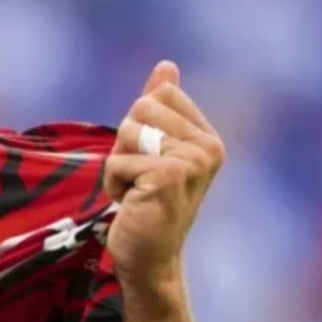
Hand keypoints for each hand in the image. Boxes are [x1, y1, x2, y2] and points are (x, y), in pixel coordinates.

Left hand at [103, 61, 225, 286]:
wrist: (149, 257)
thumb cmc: (147, 201)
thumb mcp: (153, 148)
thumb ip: (160, 107)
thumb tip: (167, 64)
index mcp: (208, 137)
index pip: (159, 95)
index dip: (139, 124)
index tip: (150, 159)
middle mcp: (208, 148)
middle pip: (141, 109)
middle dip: (126, 143)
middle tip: (140, 178)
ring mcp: (191, 162)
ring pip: (127, 132)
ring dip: (118, 163)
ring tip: (135, 190)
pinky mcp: (167, 177)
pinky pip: (117, 160)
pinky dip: (112, 182)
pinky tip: (131, 203)